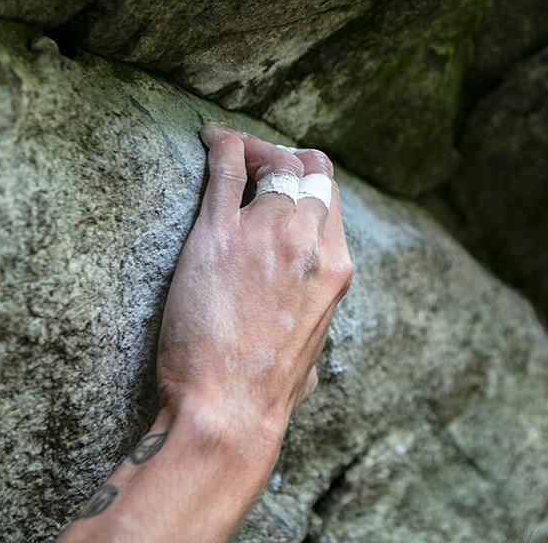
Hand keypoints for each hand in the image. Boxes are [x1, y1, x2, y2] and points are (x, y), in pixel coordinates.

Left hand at [157, 125, 352, 453]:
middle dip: (283, 157)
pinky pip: (227, 168)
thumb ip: (314, 325)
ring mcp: (267, 233)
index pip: (331, 196)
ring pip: (272, 163)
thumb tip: (307, 340)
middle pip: (307, 170)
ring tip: (229, 148)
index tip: (285, 178)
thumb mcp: (314, 353)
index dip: (309, 178)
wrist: (229, 409)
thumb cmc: (268, 393)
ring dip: (254, 150)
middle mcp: (310, 242)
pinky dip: (222, 145)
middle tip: (257, 161)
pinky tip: (210, 139)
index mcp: (336, 268)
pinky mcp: (219, 235)